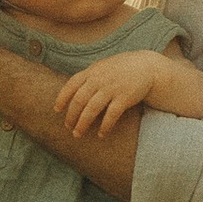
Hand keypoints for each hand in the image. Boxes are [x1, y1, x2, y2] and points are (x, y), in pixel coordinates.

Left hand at [54, 50, 202, 136]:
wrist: (146, 67)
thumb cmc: (121, 69)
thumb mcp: (102, 67)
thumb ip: (87, 77)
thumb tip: (70, 92)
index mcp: (92, 72)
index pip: (71, 85)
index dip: (62, 98)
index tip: (56, 110)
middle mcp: (99, 79)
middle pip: (79, 100)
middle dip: (71, 116)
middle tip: (69, 128)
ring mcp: (112, 88)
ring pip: (92, 109)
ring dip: (83, 123)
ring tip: (78, 134)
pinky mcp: (124, 97)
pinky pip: (111, 115)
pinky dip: (105, 126)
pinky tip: (101, 134)